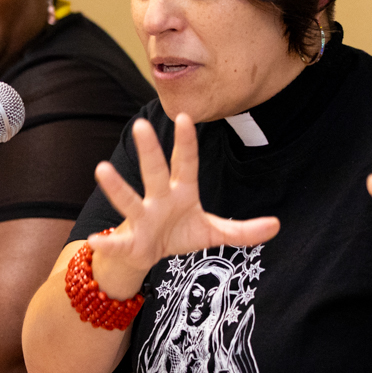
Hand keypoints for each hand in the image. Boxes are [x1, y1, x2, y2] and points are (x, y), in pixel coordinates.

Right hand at [88, 114, 279, 294]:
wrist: (146, 254)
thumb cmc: (179, 233)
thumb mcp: (214, 233)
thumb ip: (242, 230)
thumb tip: (277, 225)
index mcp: (181, 192)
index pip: (186, 163)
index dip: (186, 143)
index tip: (184, 118)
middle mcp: (158, 199)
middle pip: (154, 172)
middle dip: (149, 151)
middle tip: (141, 125)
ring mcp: (141, 218)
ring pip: (128, 199)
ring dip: (116, 185)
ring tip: (102, 169)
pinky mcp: (129, 241)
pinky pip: (116, 241)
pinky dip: (105, 242)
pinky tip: (94, 240)